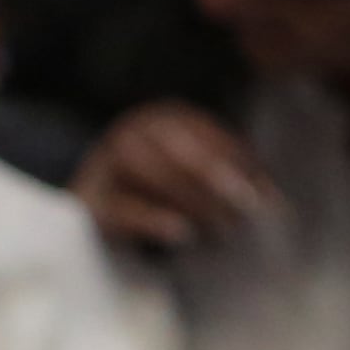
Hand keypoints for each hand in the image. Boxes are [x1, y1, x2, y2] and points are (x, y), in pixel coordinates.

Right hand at [75, 102, 279, 250]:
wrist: (79, 207)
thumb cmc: (147, 192)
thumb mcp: (186, 170)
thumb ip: (224, 173)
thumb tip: (270, 197)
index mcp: (162, 116)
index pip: (208, 136)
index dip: (240, 164)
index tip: (268, 196)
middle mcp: (130, 131)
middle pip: (180, 153)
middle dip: (217, 183)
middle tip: (246, 213)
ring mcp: (102, 163)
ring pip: (154, 176)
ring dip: (192, 202)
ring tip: (220, 230)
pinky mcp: (86, 200)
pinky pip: (123, 209)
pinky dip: (153, 221)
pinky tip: (180, 233)